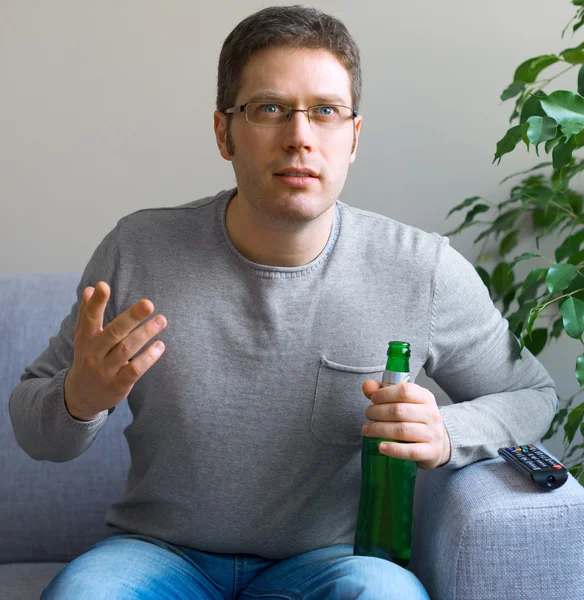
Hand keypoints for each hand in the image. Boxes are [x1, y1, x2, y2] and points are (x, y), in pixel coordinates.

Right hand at [64, 281, 166, 420]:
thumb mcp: (83, 338)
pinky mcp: (118, 385)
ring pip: (126, 349)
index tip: (103, 285)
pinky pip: (135, 370)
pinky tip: (160, 346)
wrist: (80, 396)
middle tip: (148, 303)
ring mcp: (105, 370)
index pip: (90, 318)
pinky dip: (148, 358)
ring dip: (145, 333)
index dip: (96, 303)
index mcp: (85, 339)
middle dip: (131, 317)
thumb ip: (87, 313)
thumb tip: (90, 288)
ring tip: (162, 320)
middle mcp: (94, 353)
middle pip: (114, 332)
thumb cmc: (87, 358)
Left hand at [361, 380, 450, 469]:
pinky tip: (380, 446)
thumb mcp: (404, 402)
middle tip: (367, 414)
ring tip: (367, 429)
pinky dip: (393, 449)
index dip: (385, 394)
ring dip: (380, 429)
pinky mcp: (431, 452)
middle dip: (378, 412)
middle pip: (400, 411)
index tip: (373, 399)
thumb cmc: (416, 419)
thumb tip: (367, 386)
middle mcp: (431, 414)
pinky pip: (410, 451)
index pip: (404, 391)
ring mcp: (432, 434)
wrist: (439, 443)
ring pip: (402, 430)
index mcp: (425, 397)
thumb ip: (384, 392)